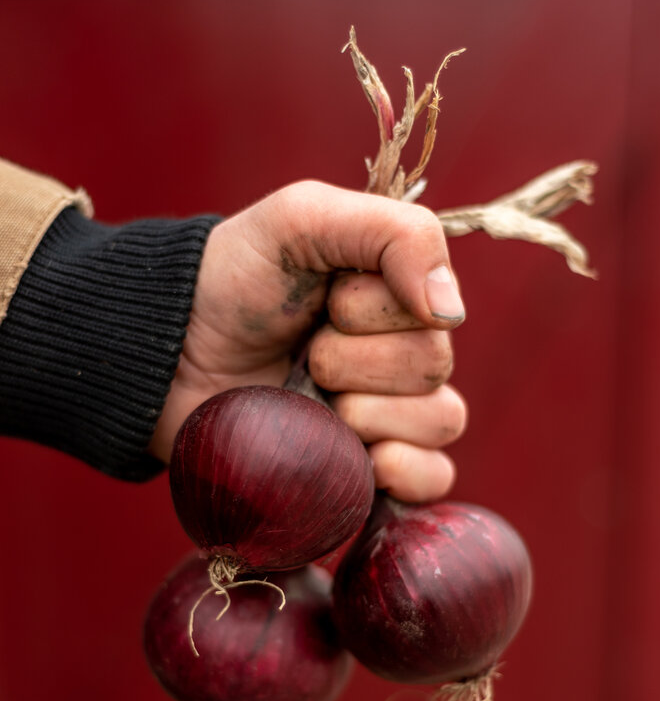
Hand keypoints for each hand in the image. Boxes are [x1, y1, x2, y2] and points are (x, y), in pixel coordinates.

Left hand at [150, 180, 467, 502]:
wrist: (166, 355)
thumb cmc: (231, 279)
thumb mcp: (302, 219)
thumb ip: (394, 234)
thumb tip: (451, 311)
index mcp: (396, 295)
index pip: (435, 313)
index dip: (371, 312)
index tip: (322, 302)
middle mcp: (399, 355)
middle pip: (434, 368)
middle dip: (356, 360)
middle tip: (303, 352)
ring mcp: (386, 416)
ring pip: (439, 421)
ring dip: (371, 412)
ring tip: (312, 400)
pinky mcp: (366, 469)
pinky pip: (435, 481)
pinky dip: (411, 473)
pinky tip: (368, 461)